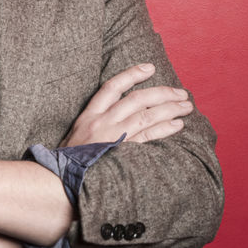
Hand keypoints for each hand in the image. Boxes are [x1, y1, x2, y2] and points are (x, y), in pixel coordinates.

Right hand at [62, 64, 191, 147]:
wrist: (62, 180)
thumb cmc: (71, 160)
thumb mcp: (77, 134)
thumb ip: (94, 122)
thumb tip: (118, 113)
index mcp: (89, 115)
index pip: (112, 86)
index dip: (132, 74)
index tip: (150, 67)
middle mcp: (102, 122)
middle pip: (136, 99)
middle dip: (161, 92)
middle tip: (181, 92)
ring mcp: (113, 136)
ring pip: (146, 115)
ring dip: (169, 108)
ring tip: (186, 106)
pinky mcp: (122, 152)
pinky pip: (148, 136)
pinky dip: (164, 128)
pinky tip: (177, 124)